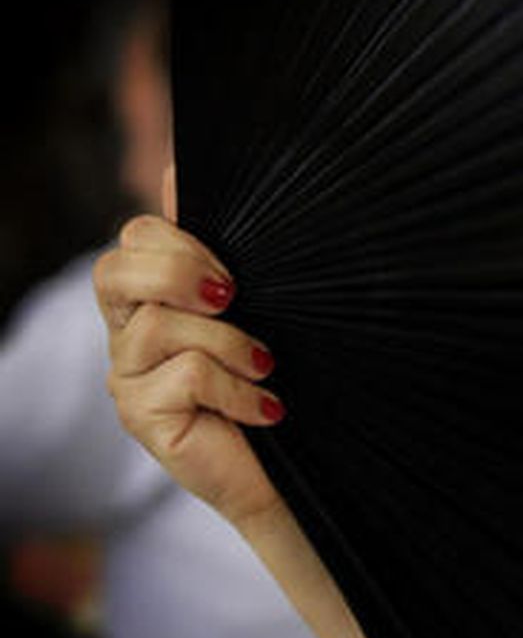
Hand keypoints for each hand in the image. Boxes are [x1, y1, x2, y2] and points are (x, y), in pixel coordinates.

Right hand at [93, 213, 285, 530]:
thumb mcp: (264, 309)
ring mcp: (127, 377)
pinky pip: (185, 376)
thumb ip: (228, 254)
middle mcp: (129, 333)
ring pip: (159, 327)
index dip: (180, 241)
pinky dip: (238, 389)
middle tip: (234, 299)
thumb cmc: (279, 382)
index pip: (133, 237)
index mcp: (153, 298)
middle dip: (180, 275)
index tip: (234, 274)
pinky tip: (266, 408)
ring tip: (265, 367)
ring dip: (230, 343)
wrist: (294, 468)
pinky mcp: (141, 417)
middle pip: (114, 272)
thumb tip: (178, 169)